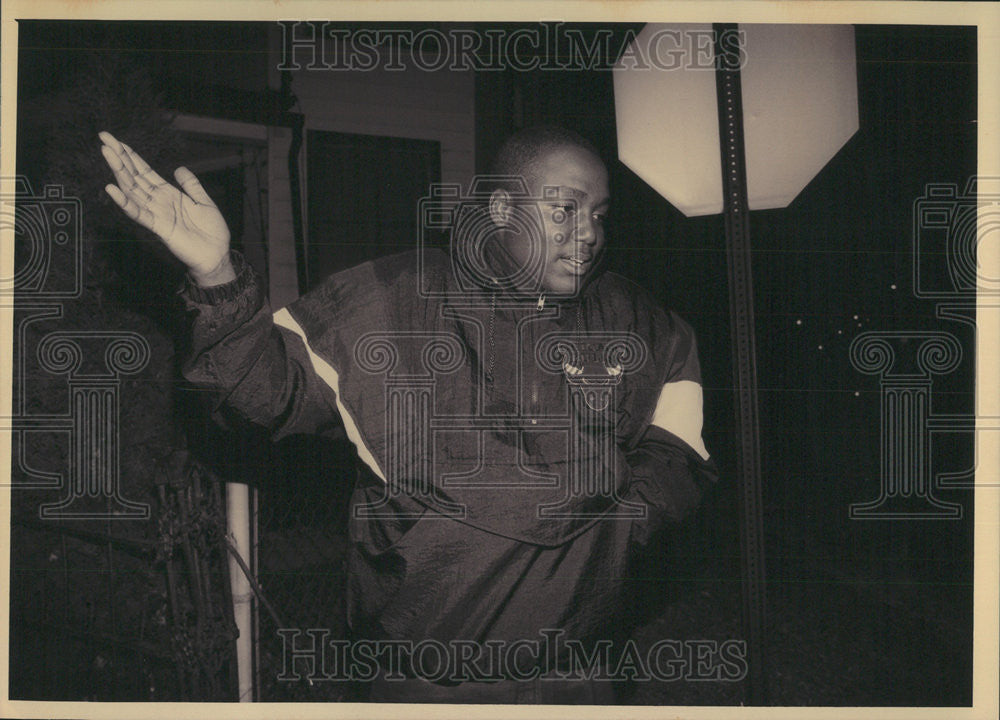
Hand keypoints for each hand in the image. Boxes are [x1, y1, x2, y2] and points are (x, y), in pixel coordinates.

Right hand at [99, 131, 234, 285]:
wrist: (217, 255)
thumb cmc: (212, 232)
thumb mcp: (204, 202)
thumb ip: (191, 185)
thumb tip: (179, 168)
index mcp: (168, 194)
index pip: (145, 171)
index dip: (131, 156)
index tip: (116, 140)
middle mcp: (158, 202)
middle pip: (134, 176)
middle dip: (119, 157)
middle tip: (104, 138)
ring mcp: (157, 213)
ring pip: (133, 190)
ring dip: (119, 172)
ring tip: (107, 154)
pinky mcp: (159, 227)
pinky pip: (139, 213)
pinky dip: (125, 202)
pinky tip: (112, 189)